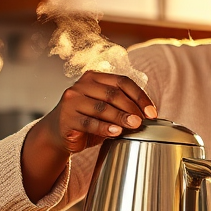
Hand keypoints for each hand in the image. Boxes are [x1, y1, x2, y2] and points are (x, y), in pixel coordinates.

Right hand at [40, 71, 156, 153]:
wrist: (58, 133)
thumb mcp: (106, 109)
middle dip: (131, 108)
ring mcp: (71, 101)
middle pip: (113, 94)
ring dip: (120, 117)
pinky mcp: (66, 118)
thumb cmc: (88, 120)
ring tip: (134, 125)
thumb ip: (122, 106)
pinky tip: (116, 132)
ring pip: (102, 107)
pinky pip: (89, 122)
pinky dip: (104, 127)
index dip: (140, 96)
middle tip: (142, 120)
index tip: (152, 112)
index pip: (122, 82)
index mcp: (94, 77)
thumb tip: (148, 114)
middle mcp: (81, 85)